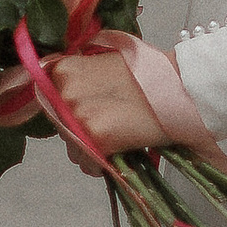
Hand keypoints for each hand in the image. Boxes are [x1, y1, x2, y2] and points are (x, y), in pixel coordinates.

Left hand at [47, 41, 183, 160]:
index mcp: (64, 70)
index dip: (68, 110)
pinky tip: (119, 151)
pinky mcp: (95, 137)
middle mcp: (65, 92)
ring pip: (73, 148)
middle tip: (108, 123)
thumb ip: (79, 78)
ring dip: (89, 149)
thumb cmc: (146, 74)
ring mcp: (78, 116)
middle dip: (79, 130)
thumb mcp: (103, 62)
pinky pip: (87, 163)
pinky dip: (101, 164)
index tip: (86, 112)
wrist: (178, 86)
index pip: (49, 102)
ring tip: (117, 137)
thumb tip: (65, 98)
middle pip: (60, 126)